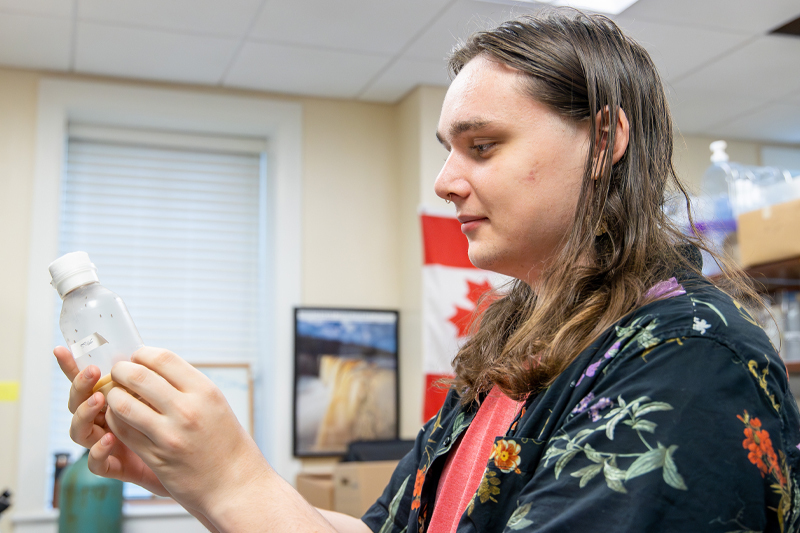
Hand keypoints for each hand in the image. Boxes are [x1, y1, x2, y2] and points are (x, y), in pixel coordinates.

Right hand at [54, 346, 168, 496]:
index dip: (72, 366)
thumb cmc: (179, 427)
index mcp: (114, 400)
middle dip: (81, 385)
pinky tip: (109, 439)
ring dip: (85, 413)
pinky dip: (97, 452)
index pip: (89, 382)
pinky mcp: (116, 467)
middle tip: (93, 371)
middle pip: (78, 402)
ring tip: (99, 399)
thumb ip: (151, 379)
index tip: (62, 349)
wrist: (193, 464)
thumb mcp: (168, 398)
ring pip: (79, 431)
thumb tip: (144, 350)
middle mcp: (105, 420)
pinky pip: (96, 463)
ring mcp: (108, 444)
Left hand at [103, 347, 269, 516]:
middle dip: (121, 371)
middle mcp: (188, 409)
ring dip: (113, 396)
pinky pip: (123, 431)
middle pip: (139, 376)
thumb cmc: (225, 442)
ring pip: (124, 404)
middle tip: (118, 373)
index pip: (163, 358)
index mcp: (205, 391)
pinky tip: (119, 418)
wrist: (234, 483)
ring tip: (115, 395)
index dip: (142, 354)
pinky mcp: (156, 456)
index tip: (136, 357)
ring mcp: (170, 434)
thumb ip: (187, 386)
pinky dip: (115, 420)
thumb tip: (155, 367)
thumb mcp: (215, 404)